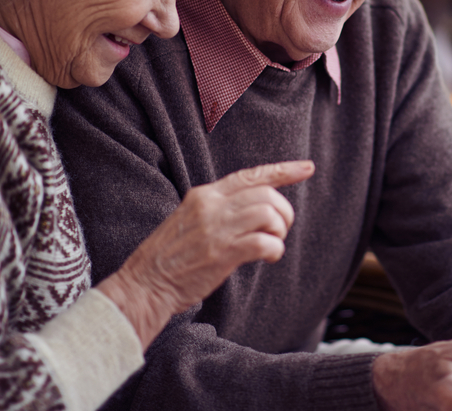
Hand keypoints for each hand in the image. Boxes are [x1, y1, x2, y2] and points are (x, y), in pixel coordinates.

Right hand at [97, 160, 312, 348]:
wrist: (144, 284)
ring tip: (271, 244)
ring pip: (269, 214)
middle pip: (266, 194)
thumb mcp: (190, 219)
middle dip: (284, 212)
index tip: (307, 168)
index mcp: (204, 194)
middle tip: (279, 231)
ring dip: (279, 231)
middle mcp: (211, 206)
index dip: (283, 171)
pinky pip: (264, 243)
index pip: (250, 175)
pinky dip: (275, 250)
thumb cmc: (170, 257)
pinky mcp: (221, 254)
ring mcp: (216, 229)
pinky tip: (268, 258)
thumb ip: (219, 209)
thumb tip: (254, 208)